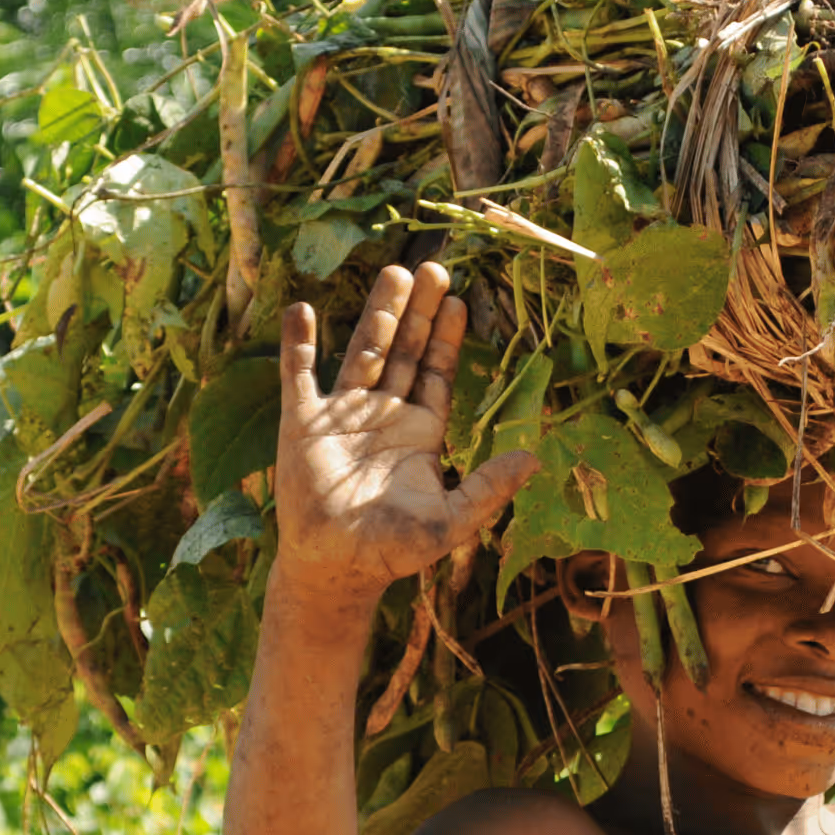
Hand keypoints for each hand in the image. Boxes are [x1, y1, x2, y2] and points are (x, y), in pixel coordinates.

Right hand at [274, 262, 538, 599]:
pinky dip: (300, 344)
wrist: (335, 567)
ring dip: (378, 313)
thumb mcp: (451, 520)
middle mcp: (383, 415)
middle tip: (433, 267)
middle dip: (419, 312)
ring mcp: (342, 414)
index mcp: (419, 433)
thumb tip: (535, 460)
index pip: (436, 374)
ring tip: (394, 271)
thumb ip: (489, 489)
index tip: (458, 301)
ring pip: (364, 351)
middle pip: (405, 351)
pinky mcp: (303, 423)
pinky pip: (299, 375)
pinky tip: (304, 310)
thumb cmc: (393, 549)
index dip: (447, 339)